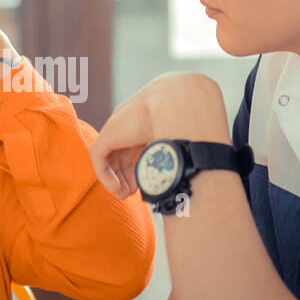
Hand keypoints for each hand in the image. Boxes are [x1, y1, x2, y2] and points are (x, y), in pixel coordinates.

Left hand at [89, 73, 228, 197]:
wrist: (186, 103)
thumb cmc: (199, 118)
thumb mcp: (196, 129)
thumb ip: (191, 144)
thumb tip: (199, 167)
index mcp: (156, 109)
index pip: (143, 135)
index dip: (146, 158)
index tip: (152, 177)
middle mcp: (136, 114)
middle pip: (125, 145)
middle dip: (129, 170)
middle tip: (133, 192)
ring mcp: (122, 121)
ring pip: (110, 151)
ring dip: (116, 176)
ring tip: (123, 195)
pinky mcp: (110, 132)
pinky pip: (99, 156)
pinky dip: (106, 175)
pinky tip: (116, 190)